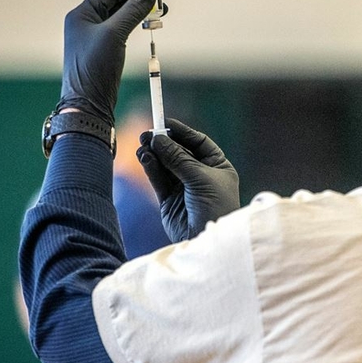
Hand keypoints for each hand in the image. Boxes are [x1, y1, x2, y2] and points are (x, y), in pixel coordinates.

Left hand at [57, 0, 156, 125]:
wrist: (89, 103)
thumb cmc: (93, 68)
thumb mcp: (114, 34)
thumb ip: (132, 11)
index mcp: (82, 14)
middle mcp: (87, 23)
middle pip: (117, 3)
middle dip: (139, 0)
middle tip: (160, 0)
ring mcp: (96, 38)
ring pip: (122, 17)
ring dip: (140, 13)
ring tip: (159, 12)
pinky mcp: (106, 51)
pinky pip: (124, 31)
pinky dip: (137, 25)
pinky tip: (148, 25)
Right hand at [137, 119, 240, 241]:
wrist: (208, 240)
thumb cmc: (216, 208)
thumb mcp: (201, 179)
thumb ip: (178, 159)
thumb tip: (158, 138)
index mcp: (218, 167)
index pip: (199, 143)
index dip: (182, 132)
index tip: (164, 122)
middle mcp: (201, 175)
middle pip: (179, 152)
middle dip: (164, 143)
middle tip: (146, 134)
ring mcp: (184, 187)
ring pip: (166, 165)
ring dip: (154, 155)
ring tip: (143, 146)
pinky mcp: (169, 200)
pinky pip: (159, 179)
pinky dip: (151, 168)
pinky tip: (145, 158)